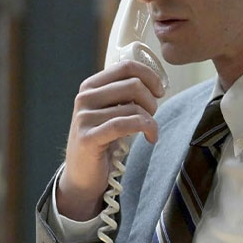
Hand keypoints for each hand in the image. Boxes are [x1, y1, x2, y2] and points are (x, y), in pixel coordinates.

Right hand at [57, 59, 165, 219]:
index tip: (160, 92)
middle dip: (152, 101)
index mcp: (90, 86)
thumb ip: (125, 95)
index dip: (150, 76)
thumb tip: (155, 84)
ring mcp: (84, 117)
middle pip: (133, 85)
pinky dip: (146, 129)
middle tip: (152, 116)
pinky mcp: (88, 137)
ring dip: (150, 120)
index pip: (126, 66)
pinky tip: (151, 139)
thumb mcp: (111, 112)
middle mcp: (84, 98)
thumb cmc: (104, 141)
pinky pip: (126, 124)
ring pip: (133, 107)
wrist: (82, 176)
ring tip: (150, 131)